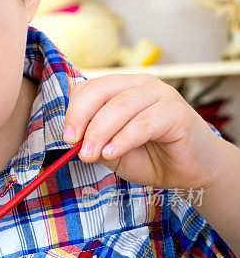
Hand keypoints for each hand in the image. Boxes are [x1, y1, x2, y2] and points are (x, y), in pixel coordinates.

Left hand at [63, 73, 224, 191]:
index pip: (89, 88)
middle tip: (72, 143)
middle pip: (101, 90)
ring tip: (90, 154)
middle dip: (81, 117)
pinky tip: (112, 153)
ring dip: (100, 132)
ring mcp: (160, 95)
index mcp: (122, 89)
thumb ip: (95, 141)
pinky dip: (123, 139)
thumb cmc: (151, 157)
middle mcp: (140, 85)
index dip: (74, 110)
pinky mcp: (176, 112)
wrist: (189, 172)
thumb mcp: (113, 151)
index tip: (67, 137)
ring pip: (120, 106)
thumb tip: (74, 139)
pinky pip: (143, 123)